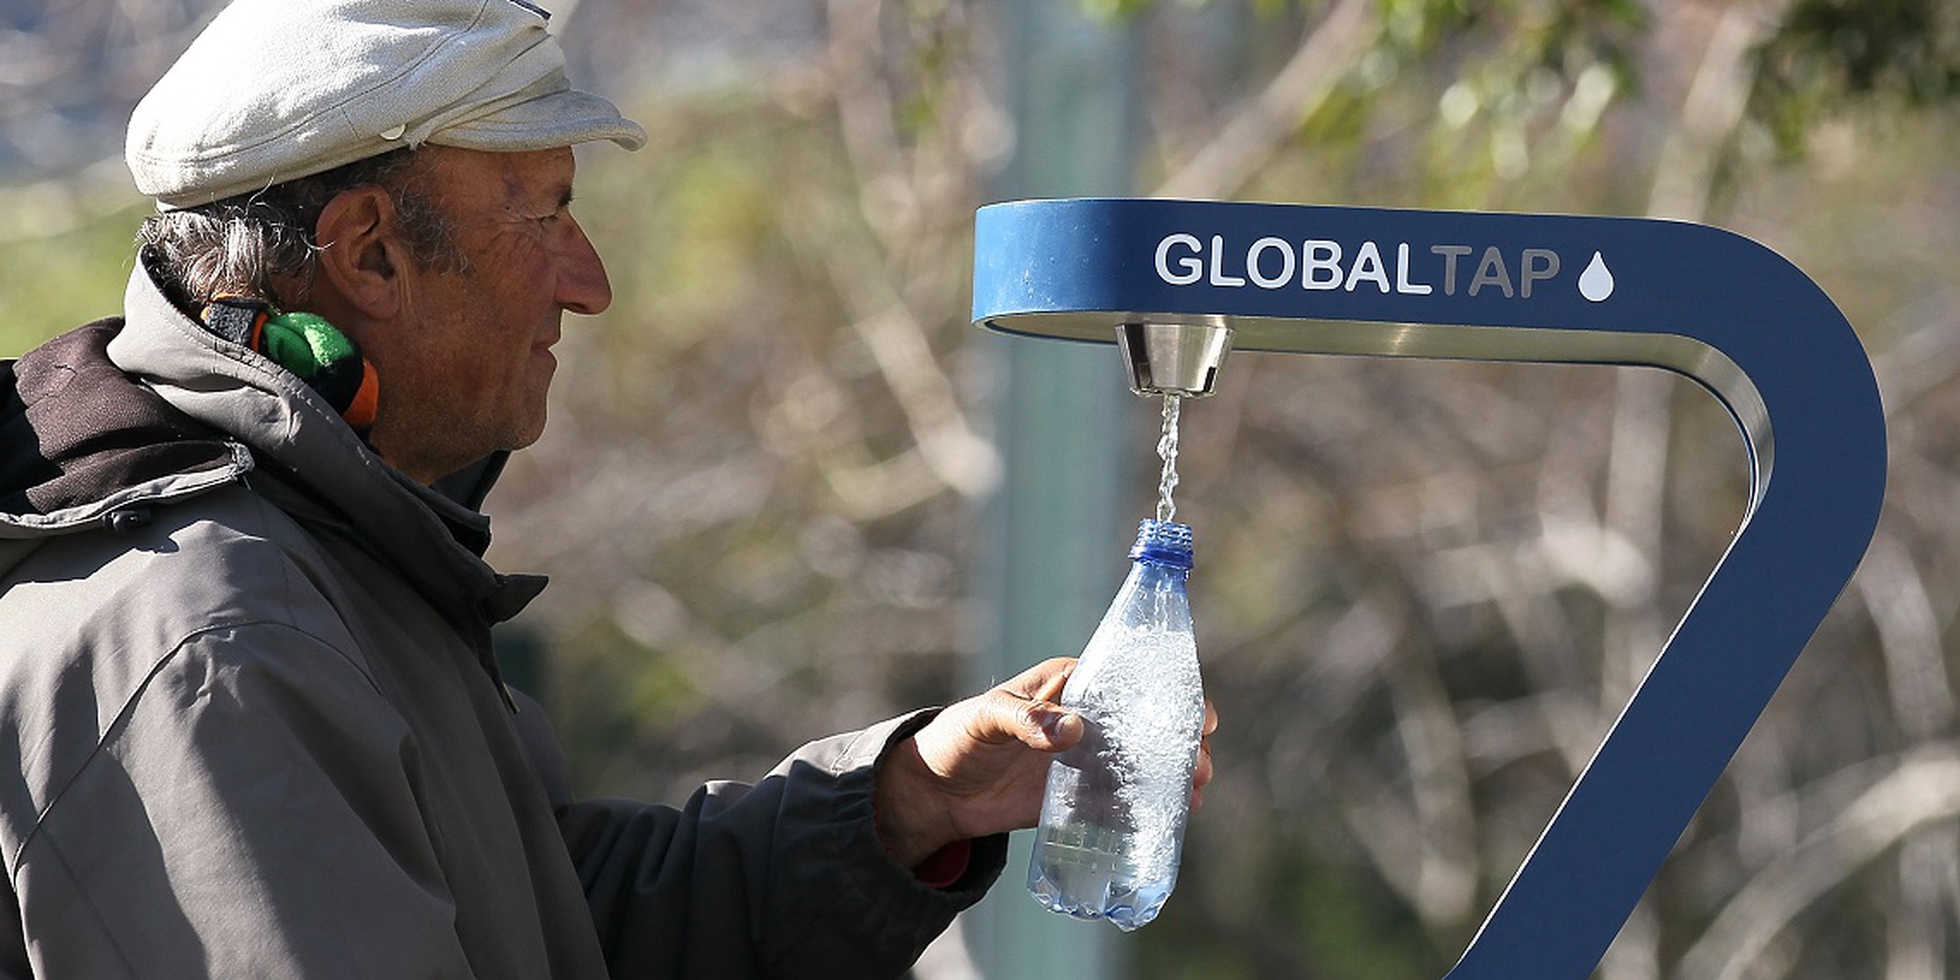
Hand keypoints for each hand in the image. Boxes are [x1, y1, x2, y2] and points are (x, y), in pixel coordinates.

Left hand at [873, 657, 1218, 868]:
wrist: (935, 794)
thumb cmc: (956, 739)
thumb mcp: (985, 719)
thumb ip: (1023, 719)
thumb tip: (1072, 730)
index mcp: (1070, 683)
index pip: (1130, 680)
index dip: (1170, 694)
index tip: (1198, 715)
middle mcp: (1085, 717)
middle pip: (1146, 723)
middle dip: (1181, 742)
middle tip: (1200, 766)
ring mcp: (1085, 759)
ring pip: (1141, 762)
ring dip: (1172, 775)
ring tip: (1193, 796)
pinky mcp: (1077, 797)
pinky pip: (1119, 800)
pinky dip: (1145, 808)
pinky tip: (1170, 819)